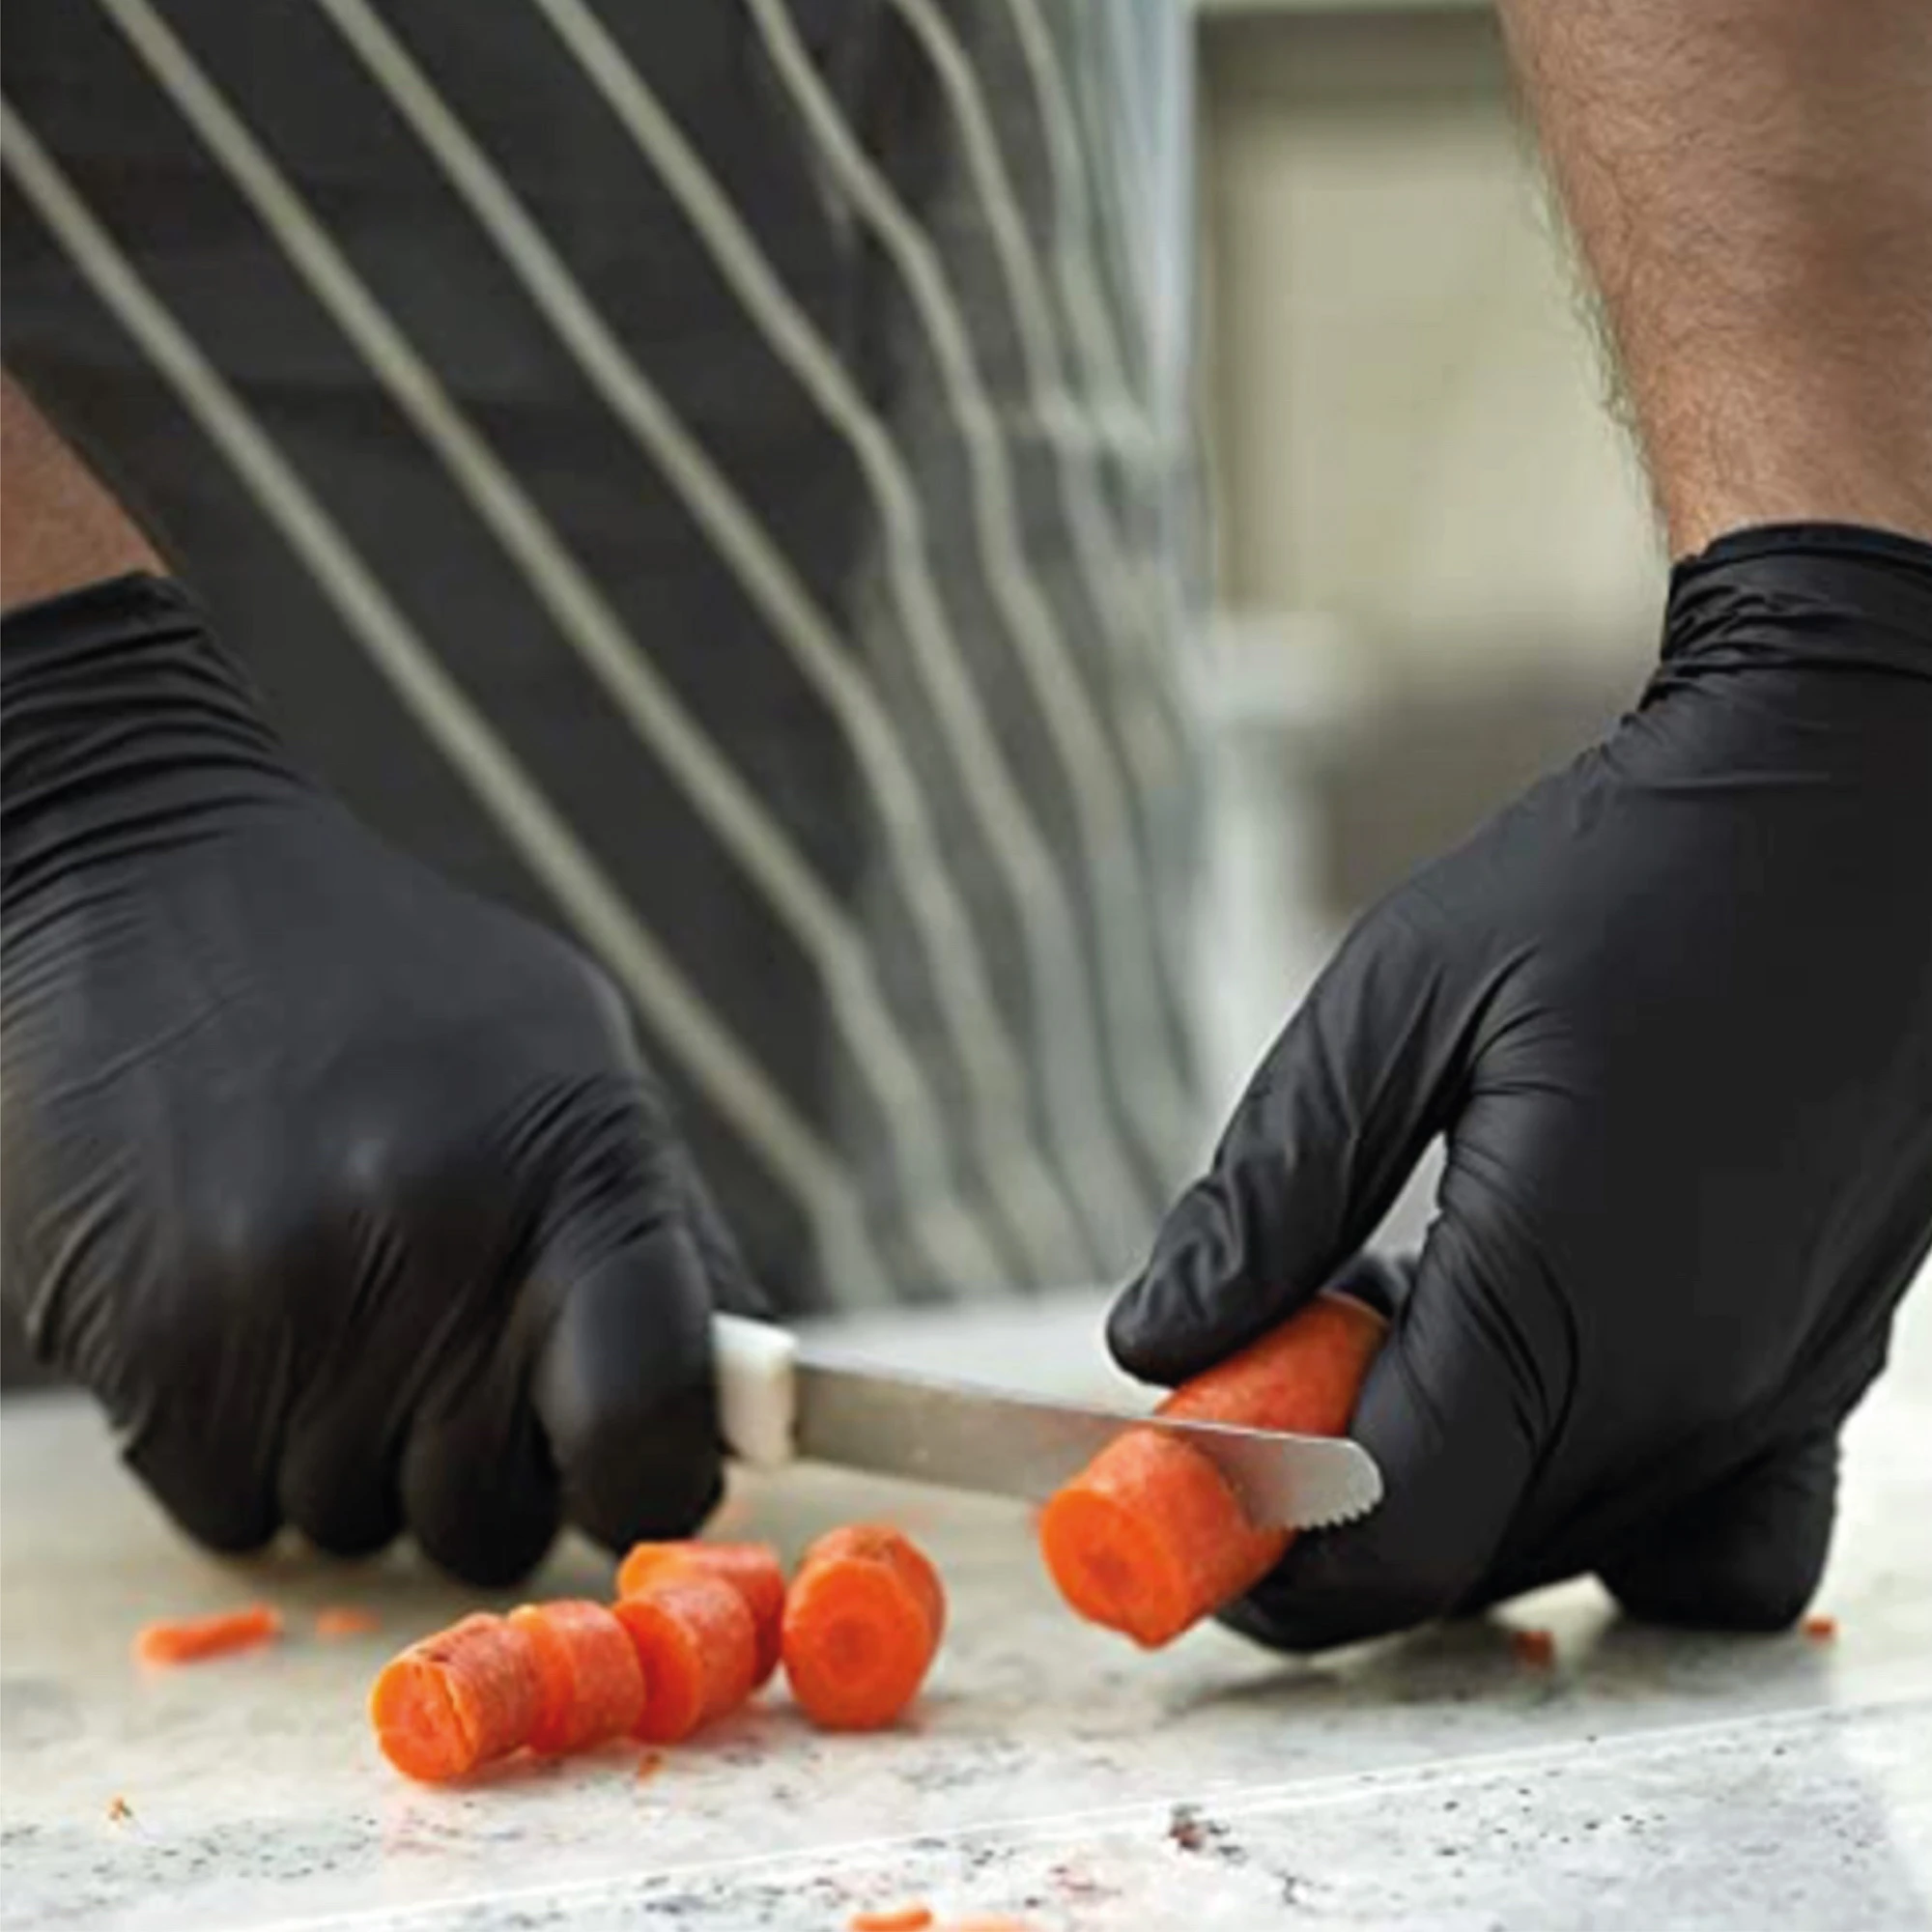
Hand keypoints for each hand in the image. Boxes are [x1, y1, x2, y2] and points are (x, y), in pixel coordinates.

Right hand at [1, 575, 759, 1582]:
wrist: (148, 886)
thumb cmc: (395, 983)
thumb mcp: (575, 1059)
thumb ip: (669, 1238)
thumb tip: (742, 1414)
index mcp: (574, 1177)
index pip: (650, 1431)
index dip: (654, 1480)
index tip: (633, 1464)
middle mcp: (434, 1257)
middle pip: (498, 1524)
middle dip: (489, 1472)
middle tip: (449, 1351)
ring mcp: (282, 1318)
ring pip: (360, 1523)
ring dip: (358, 1451)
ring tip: (332, 1290)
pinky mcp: (150, 1365)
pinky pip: (234, 1514)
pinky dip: (246, 1446)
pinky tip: (240, 1309)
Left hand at [1110, 524, 1931, 1646]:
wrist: (1860, 810)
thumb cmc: (1624, 877)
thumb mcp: (1400, 995)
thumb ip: (1272, 1189)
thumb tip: (1156, 1342)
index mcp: (1567, 1296)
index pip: (1388, 1534)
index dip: (1256, 1540)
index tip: (1172, 1469)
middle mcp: (1690, 1388)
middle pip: (1464, 1563)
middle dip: (1326, 1498)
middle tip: (1264, 1351)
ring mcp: (1773, 1393)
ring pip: (1561, 1545)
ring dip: (1437, 1477)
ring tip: (1393, 1305)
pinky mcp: (1818, 1369)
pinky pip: (1698, 1526)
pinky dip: (1579, 1492)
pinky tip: (1531, 1358)